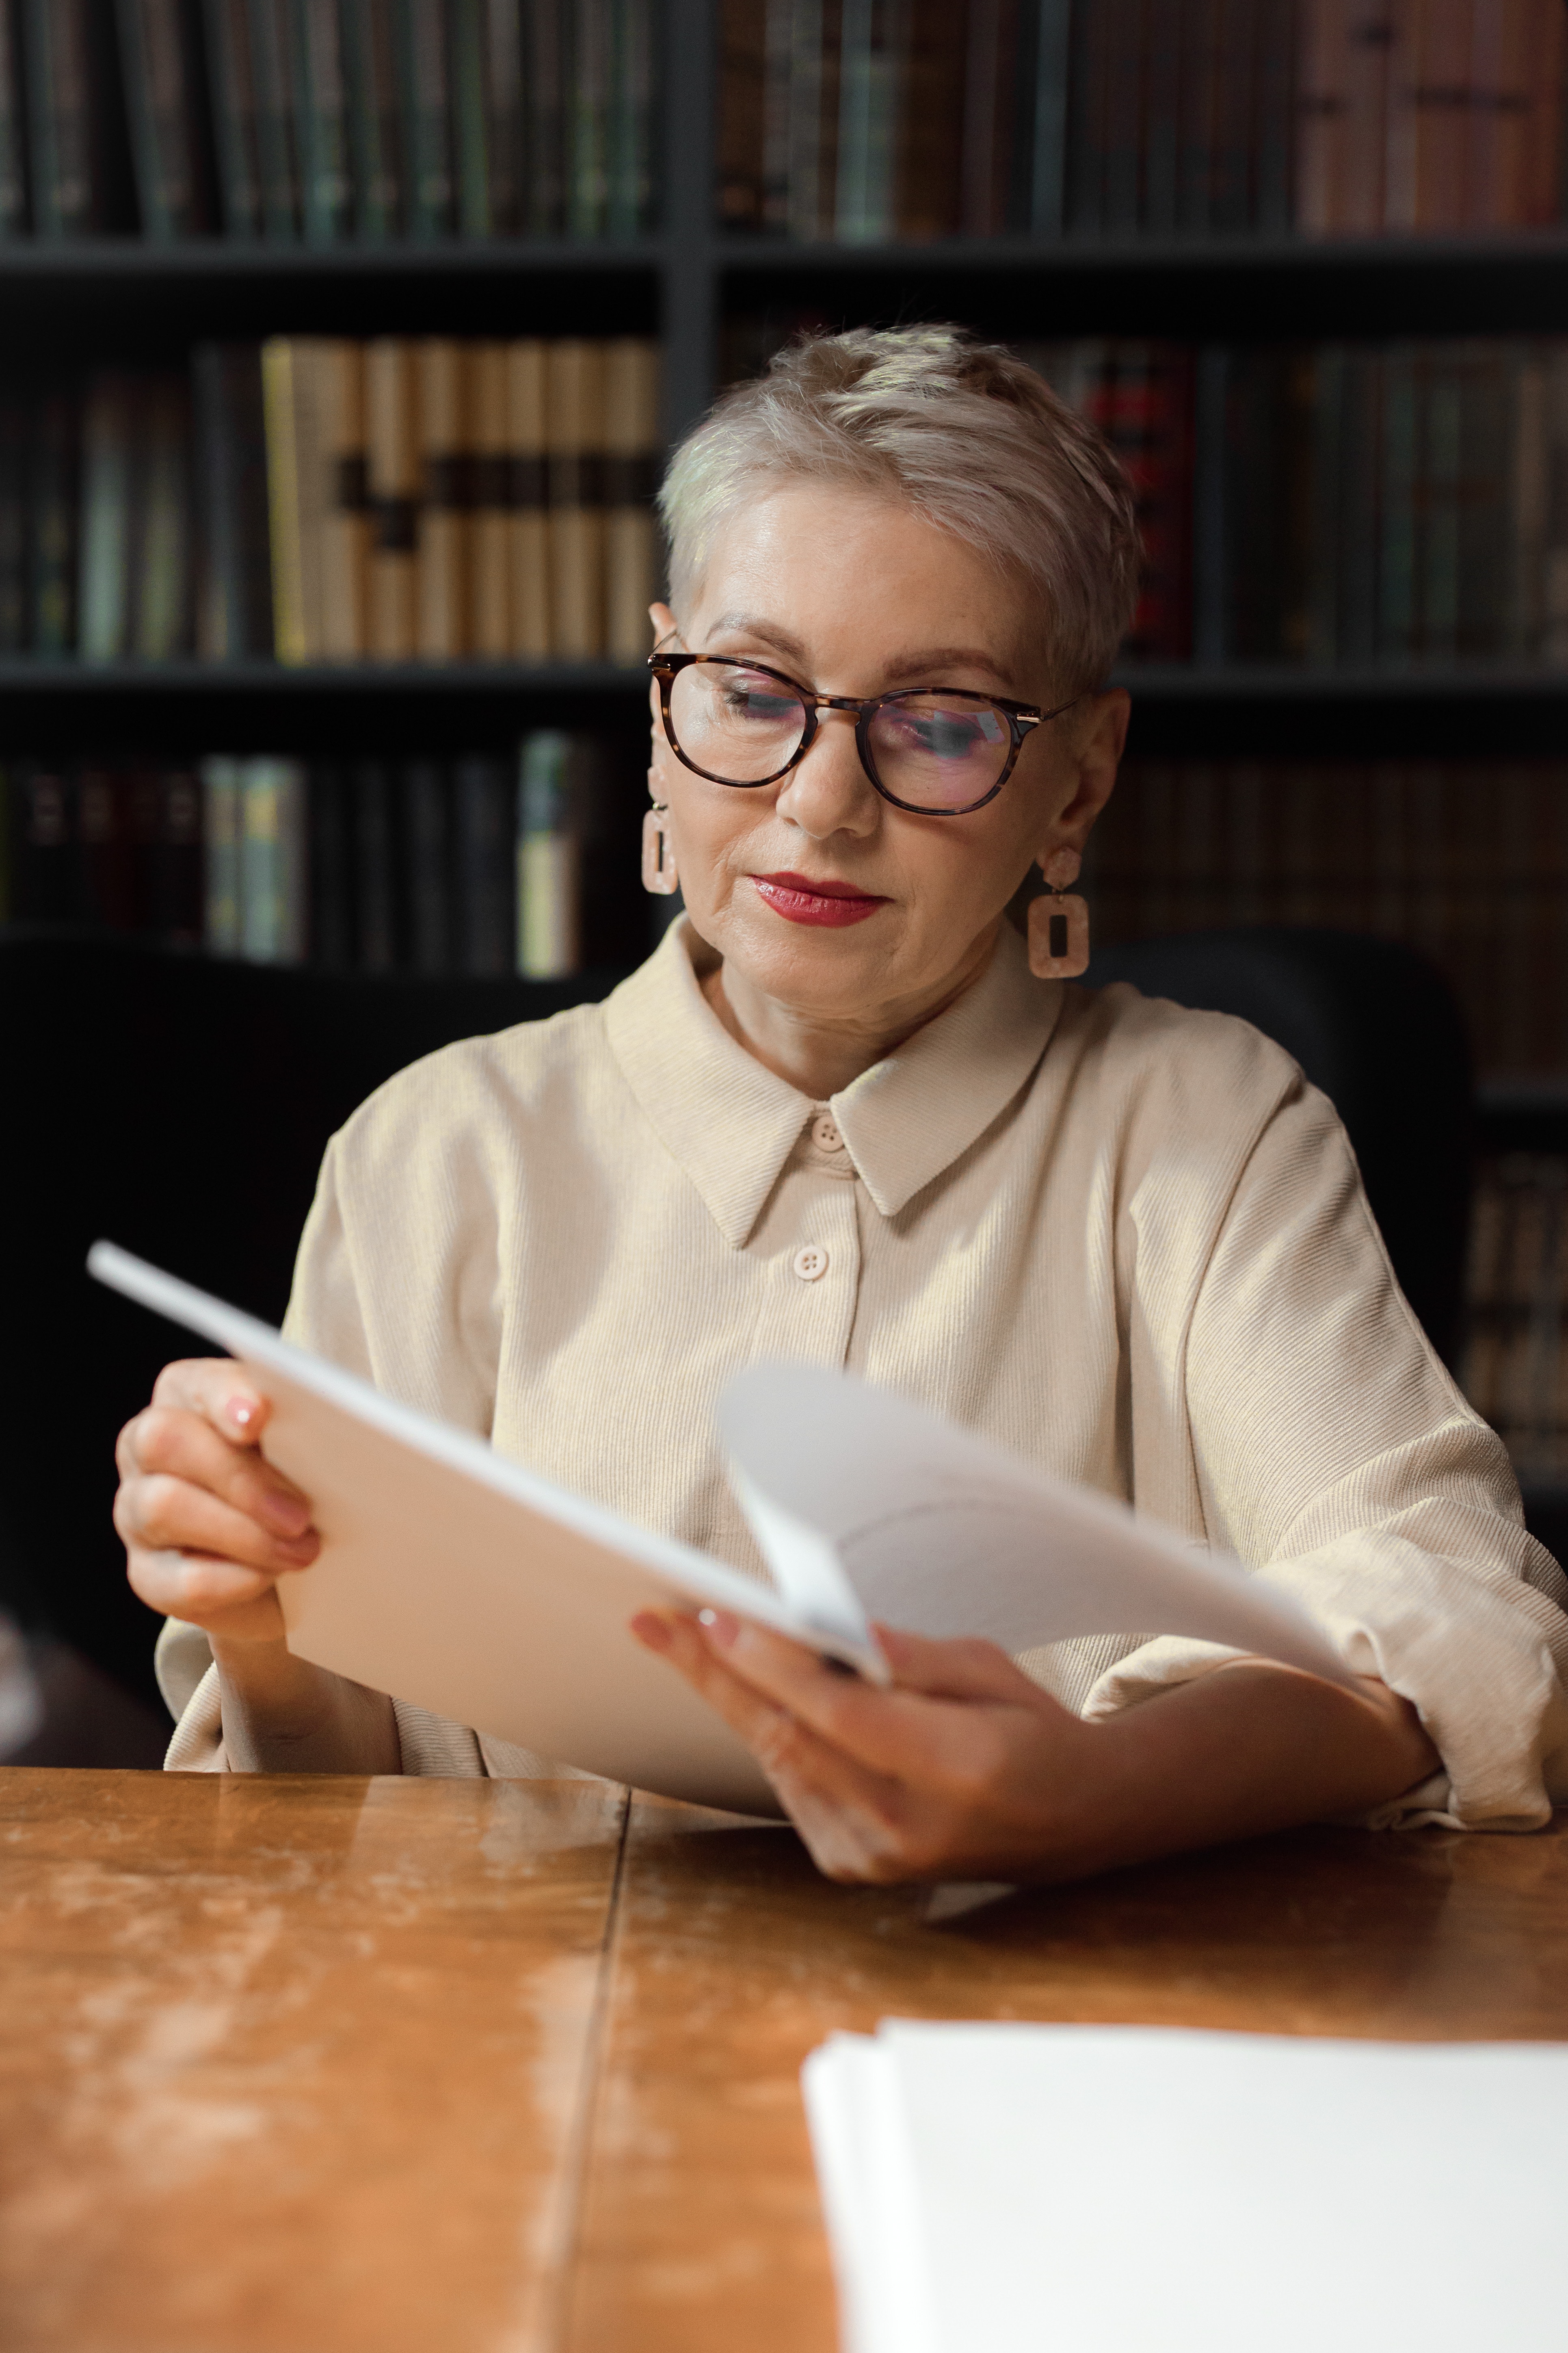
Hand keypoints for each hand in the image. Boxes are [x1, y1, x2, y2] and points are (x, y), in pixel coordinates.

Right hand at [114, 1358, 318, 1647]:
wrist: (299, 1570)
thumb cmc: (303, 1485)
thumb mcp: (310, 1450)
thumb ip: (306, 1427)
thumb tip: (333, 1428)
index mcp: (188, 1396)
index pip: (194, 1383)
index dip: (224, 1398)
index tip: (258, 1419)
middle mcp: (147, 1447)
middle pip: (163, 1441)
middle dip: (238, 1478)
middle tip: (300, 1513)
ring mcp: (136, 1512)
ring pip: (163, 1508)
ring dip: (244, 1535)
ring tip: (302, 1550)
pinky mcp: (148, 1575)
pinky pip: (179, 1580)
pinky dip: (235, 1581)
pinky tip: (271, 1578)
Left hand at [631, 1608, 1441, 1886]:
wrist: (1073, 1822)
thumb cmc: (1031, 1729)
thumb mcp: (986, 1671)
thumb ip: (906, 1660)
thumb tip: (827, 1634)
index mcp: (957, 1770)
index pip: (841, 1713)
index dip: (772, 1667)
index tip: (713, 1621)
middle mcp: (912, 1825)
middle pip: (791, 1738)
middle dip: (716, 1675)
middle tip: (655, 1624)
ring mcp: (882, 1858)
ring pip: (782, 1764)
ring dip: (731, 1702)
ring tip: (681, 1645)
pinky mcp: (860, 1870)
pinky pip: (795, 1792)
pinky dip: (771, 1741)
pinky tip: (748, 1697)